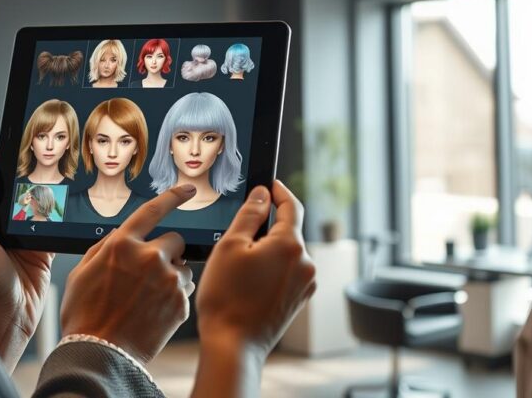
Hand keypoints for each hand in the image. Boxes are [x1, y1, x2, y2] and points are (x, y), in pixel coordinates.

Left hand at [0, 163, 54, 371]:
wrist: (6, 317)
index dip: (10, 176)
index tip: (24, 155)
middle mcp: (5, 233)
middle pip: (23, 201)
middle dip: (34, 187)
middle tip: (49, 166)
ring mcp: (26, 244)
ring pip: (41, 214)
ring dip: (49, 204)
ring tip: (62, 183)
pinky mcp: (44, 255)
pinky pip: (55, 232)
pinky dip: (61, 223)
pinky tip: (68, 210)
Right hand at [59, 185, 196, 365]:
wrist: (99, 354)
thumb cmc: (85, 315)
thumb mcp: (82, 274)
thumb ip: (104, 248)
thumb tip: (120, 235)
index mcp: (122, 245)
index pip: (154, 210)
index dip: (174, 196)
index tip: (188, 189)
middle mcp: (149, 257)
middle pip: (175, 240)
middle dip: (167, 252)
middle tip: (151, 273)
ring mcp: (168, 280)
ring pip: (183, 267)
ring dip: (172, 276)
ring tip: (150, 297)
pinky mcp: (180, 302)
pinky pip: (185, 291)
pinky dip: (174, 298)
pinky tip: (154, 311)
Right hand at [196, 180, 316, 355]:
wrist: (233, 345)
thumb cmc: (226, 297)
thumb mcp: (230, 246)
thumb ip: (249, 214)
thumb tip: (263, 194)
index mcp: (291, 244)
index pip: (291, 206)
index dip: (279, 191)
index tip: (270, 184)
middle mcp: (306, 263)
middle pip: (288, 231)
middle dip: (268, 227)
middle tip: (240, 232)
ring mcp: (305, 284)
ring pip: (287, 253)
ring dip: (269, 250)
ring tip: (240, 265)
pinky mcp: (299, 300)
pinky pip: (287, 272)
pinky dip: (272, 269)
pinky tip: (250, 282)